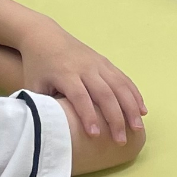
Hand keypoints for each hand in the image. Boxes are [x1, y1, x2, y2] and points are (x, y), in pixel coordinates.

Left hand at [19, 21, 145, 142]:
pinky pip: (122, 78)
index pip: (79, 96)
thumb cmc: (38, 66)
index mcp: (65, 73)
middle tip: (121, 141)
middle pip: (104, 93)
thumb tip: (52, 129)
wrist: (44, 35)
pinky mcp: (104, 61)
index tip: (96, 135)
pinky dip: (134, 94)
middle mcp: (84, 67)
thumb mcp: (34, 85)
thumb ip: (43, 105)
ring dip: (130, 107)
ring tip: (137, 128)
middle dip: (114, 118)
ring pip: (118, 85)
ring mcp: (97, 63)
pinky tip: (142, 109)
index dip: (88, 115)